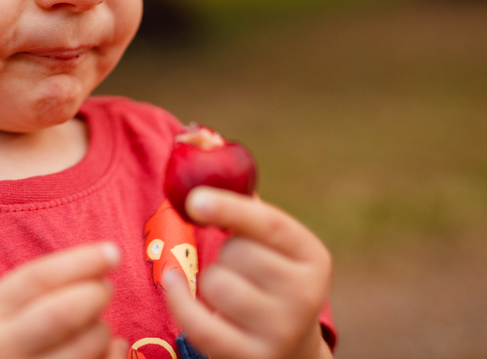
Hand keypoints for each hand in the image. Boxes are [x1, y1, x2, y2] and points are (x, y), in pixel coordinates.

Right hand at [0, 242, 128, 358]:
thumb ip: (33, 290)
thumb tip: (101, 263)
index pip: (38, 278)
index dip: (82, 261)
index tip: (113, 252)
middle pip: (63, 313)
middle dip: (96, 293)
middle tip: (106, 288)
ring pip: (84, 348)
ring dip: (102, 330)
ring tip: (94, 325)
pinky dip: (113, 357)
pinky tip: (112, 349)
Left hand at [162, 188, 331, 358]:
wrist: (291, 349)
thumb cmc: (270, 280)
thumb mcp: (275, 247)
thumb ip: (247, 210)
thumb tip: (205, 148)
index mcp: (313, 257)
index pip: (269, 225)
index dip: (230, 208)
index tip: (195, 199)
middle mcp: (305, 296)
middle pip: (237, 253)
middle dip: (226, 252)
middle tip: (240, 267)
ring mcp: (281, 331)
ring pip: (216, 284)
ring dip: (209, 281)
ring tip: (230, 291)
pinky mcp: (252, 357)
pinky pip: (199, 322)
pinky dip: (179, 299)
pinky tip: (172, 283)